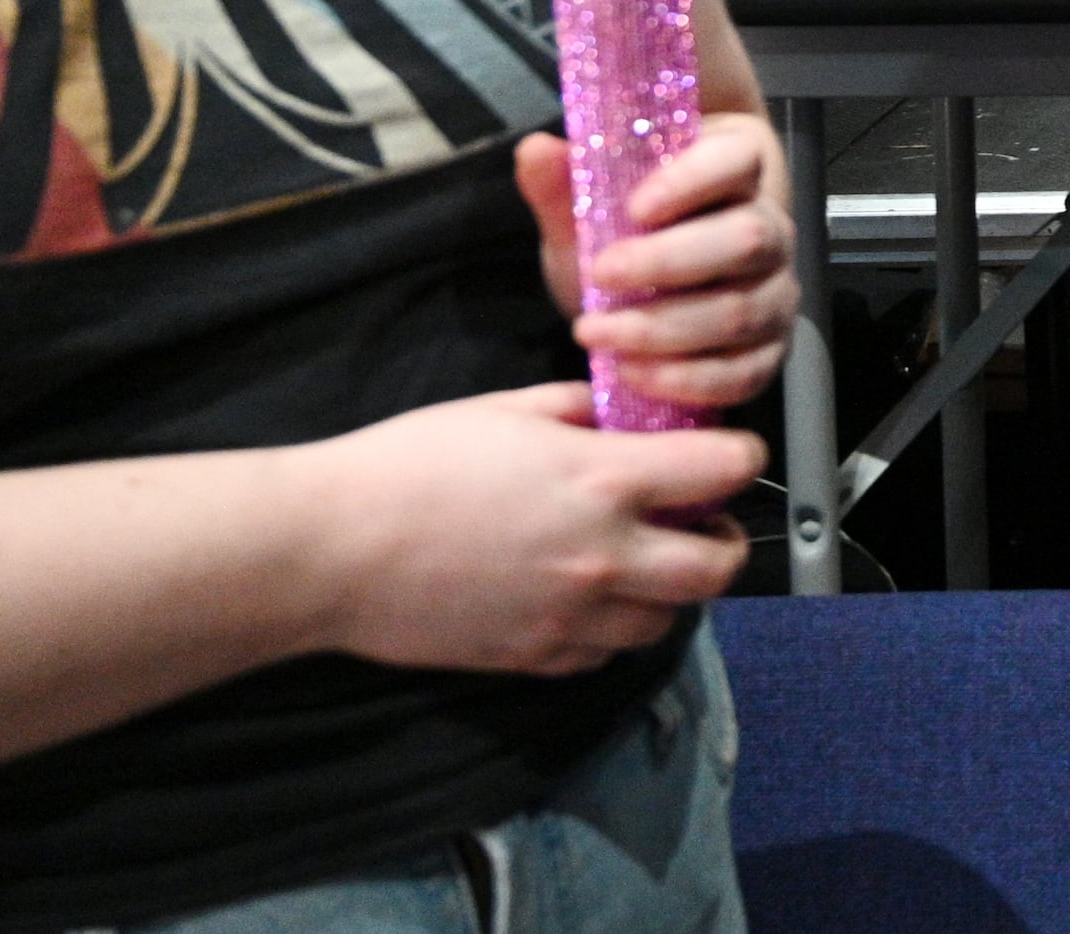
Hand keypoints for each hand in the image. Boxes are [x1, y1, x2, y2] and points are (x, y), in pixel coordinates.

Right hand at [293, 384, 758, 675]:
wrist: (330, 550)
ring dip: (670, 590)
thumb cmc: (408, 465)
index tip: (724, 453)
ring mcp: (569, 617)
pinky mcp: (532, 658)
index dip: (739, 455)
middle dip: (724, 541)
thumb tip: (619, 413)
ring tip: (642, 561)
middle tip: (701, 520)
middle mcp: (602, 556)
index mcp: (603, 481)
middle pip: (717, 567)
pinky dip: (611, 630)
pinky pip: (604, 655)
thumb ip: (580, 410)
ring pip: (667, 620)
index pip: (726, 471)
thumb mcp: (507, 410)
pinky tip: (586, 598)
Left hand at [516, 115, 795, 413]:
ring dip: (664, 328)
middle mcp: (770, 230)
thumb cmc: (624, 234)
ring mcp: (775, 293)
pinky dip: (689, 380)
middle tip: (601, 274)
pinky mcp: (767, 352)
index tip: (633, 208)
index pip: (734, 162)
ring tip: (596, 332)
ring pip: (742, 310)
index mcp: (736, 171)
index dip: (690, 182)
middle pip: (746, 239)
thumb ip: (563, 183)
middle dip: (669, 261)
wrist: (655, 288)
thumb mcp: (589, 208)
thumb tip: (536, 150)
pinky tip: (633, 373)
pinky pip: (745, 372)